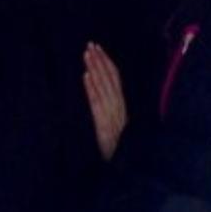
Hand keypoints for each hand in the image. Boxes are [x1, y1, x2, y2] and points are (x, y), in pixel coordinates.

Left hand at [83, 42, 126, 160]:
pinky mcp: (103, 125)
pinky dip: (92, 89)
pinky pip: (97, 104)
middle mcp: (118, 107)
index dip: (107, 62)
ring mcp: (111, 115)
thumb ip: (114, 107)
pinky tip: (85, 77)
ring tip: (86, 55)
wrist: (125, 166)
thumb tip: (102, 87)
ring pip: (103, 87)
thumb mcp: (118, 123)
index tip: (98, 48)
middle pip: (109, 79)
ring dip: (95, 69)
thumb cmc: (120, 145)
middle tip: (90, 45)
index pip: (116, 78)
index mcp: (122, 105)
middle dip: (100, 61)